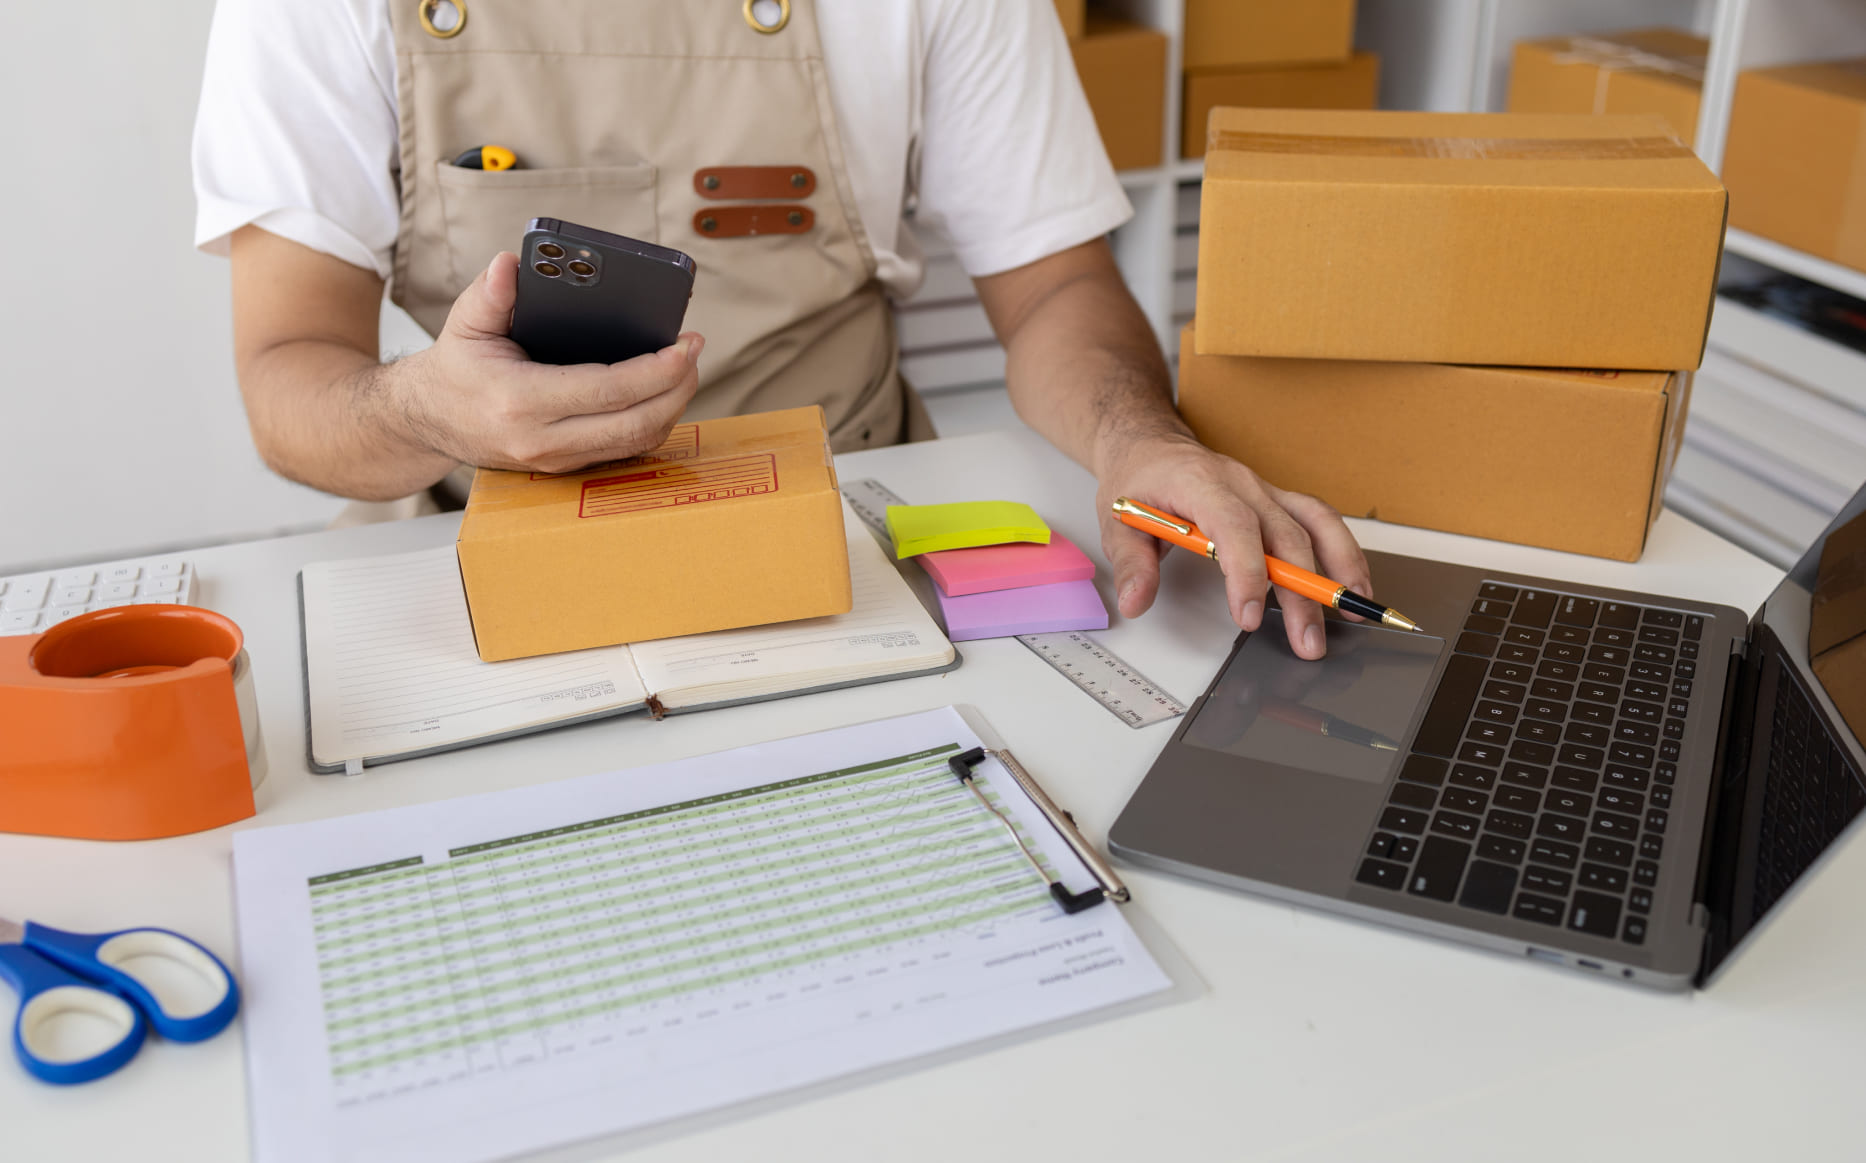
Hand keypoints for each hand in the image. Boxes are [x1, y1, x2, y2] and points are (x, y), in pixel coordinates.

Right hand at [391, 252, 702, 474]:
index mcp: (520, 401)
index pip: (607, 390)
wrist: (428, 422)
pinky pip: (625, 450)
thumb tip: (511, 265)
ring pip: (636, 442)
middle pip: (635, 423)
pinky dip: (653, 423)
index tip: (685, 344)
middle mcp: (542, 439)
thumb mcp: (464, 324)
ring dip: (671, 407)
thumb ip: (489, 294)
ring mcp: (556, 460)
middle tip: (695, 352)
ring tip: (686, 369)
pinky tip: (664, 394)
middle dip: (677, 387)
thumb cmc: (454, 370)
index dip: (655, 369)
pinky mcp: (566, 467)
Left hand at [1096, 435, 1371, 659]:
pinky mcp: (1277, 499)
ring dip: (1340, 567)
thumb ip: (1131, 564)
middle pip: (1283, 535)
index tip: (1250, 615)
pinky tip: (1353, 582)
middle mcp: (1241, 483)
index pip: (1233, 526)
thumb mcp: (1118, 521)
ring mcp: (1264, 489)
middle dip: (1300, 593)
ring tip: (1352, 611)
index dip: (1247, 571)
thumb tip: (1136, 602)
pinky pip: (1319, 519)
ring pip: (1315, 522)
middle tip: (1306, 642)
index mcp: (1200, 483)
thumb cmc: (1138, 480)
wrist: (1151, 445)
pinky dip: (1342, 550)